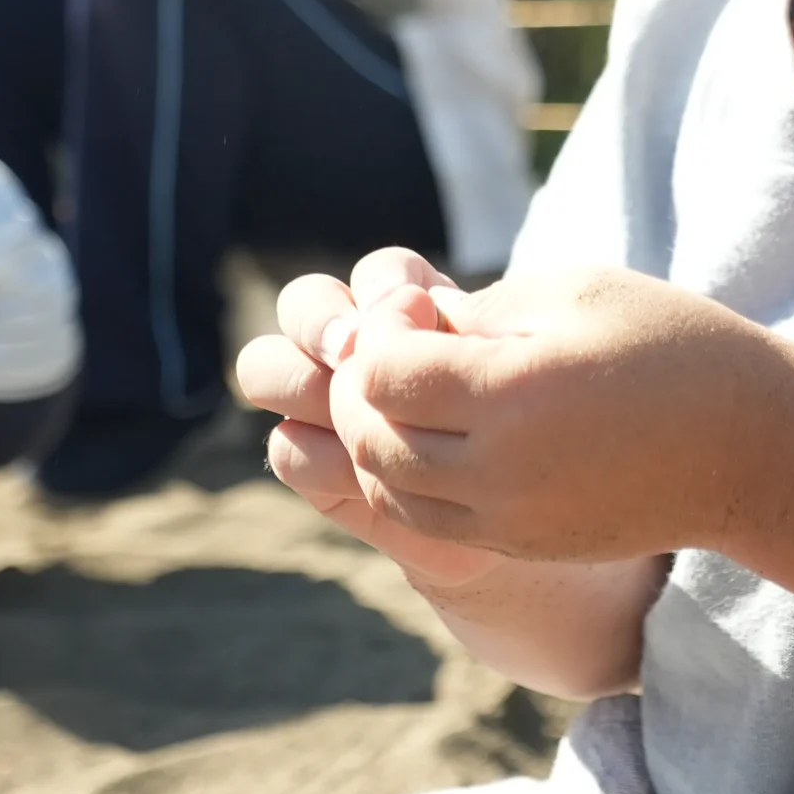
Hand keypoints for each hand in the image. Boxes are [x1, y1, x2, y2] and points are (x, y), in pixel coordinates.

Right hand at [237, 254, 509, 588]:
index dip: (386, 287)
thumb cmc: (527, 434)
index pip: (381, 273)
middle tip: (350, 352)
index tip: (415, 312)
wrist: (523, 519)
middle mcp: (359, 347)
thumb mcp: (518, 377)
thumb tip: (440, 314)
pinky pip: (287, 448)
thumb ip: (477, 339)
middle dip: (318, 319)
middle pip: (301, 301)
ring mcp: (326, 403)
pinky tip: (366, 476)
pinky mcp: (315, 464)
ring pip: (266, 366)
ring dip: (300, 382)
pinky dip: (320, 459)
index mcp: (416, 311)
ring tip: (350, 413)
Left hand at [325, 257, 793, 564]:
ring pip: (389, 489)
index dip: (381, 332)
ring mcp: (510, 520)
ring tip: (418, 395)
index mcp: (512, 393)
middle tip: (400, 348)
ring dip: (380, 438)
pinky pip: (429, 523)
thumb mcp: (576, 292)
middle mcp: (500, 470)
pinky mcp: (524, 545)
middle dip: (365, 387)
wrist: (750, 447)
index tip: (420, 307)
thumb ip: (480, 307)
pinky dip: (411, 482)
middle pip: (371, 436)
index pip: (382, 372)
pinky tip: (443, 439)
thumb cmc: (670, 346)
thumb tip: (408, 325)